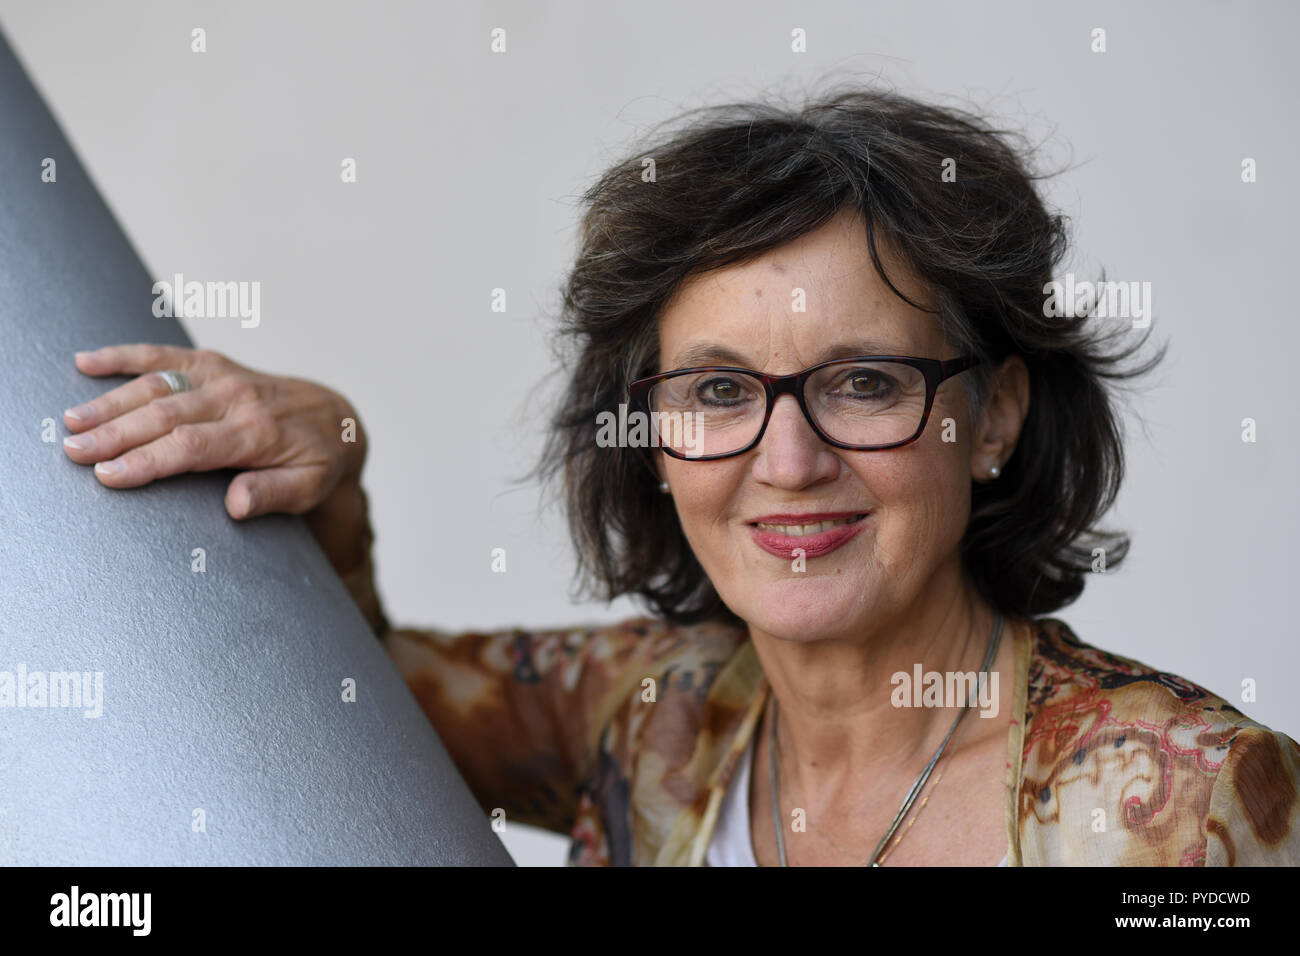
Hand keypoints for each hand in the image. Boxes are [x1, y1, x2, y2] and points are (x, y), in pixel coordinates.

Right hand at [63, 344, 366, 521]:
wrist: (336, 417)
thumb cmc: (318, 461)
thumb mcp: (310, 488)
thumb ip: (274, 495)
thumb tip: (235, 505)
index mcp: (257, 433)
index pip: (192, 447)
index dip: (148, 461)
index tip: (108, 475)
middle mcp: (236, 399)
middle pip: (166, 414)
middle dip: (116, 433)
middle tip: (72, 451)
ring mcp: (223, 376)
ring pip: (158, 384)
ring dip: (111, 401)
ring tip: (69, 421)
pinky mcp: (213, 362)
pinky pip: (165, 355)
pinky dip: (124, 355)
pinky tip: (85, 362)